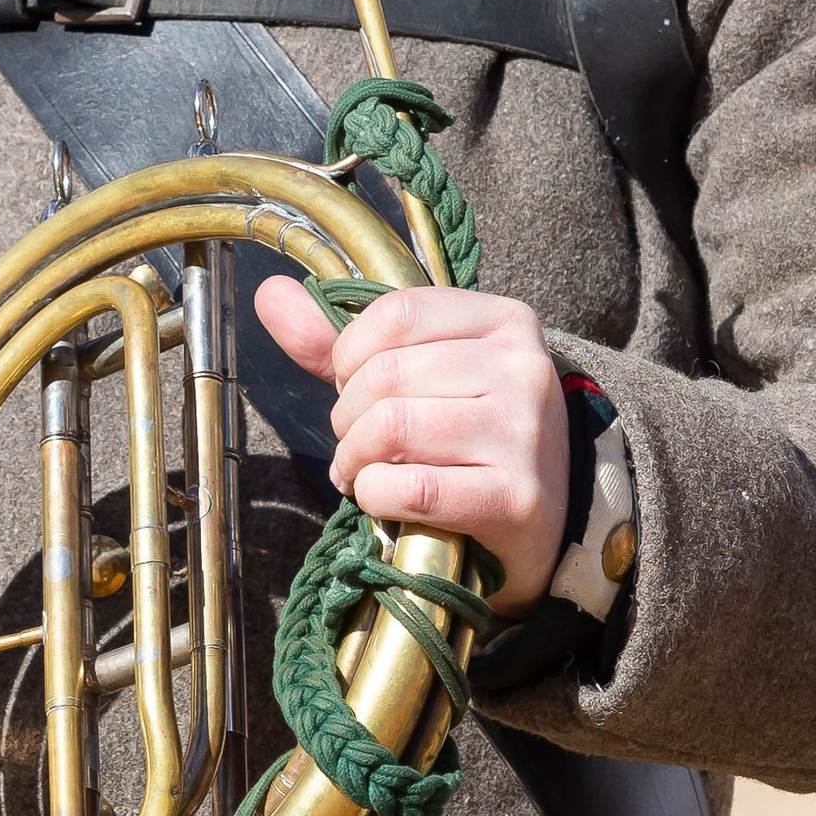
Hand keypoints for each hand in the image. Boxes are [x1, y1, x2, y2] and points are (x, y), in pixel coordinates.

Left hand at [257, 278, 568, 618]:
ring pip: (392, 428)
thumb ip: (344, 340)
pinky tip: (383, 500)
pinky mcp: (516, 498)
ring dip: (355, 460)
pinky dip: (375, 497)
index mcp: (505, 321)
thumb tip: (269, 293)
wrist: (545, 522)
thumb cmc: (468, 439)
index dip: (351, 355)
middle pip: (386, 375)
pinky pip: (411, 488)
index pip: (396, 313)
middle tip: (355, 443)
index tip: (353, 386)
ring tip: (362, 472)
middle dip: (347, 417)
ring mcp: (523, 434)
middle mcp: (523, 369)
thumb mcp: (420, 376)